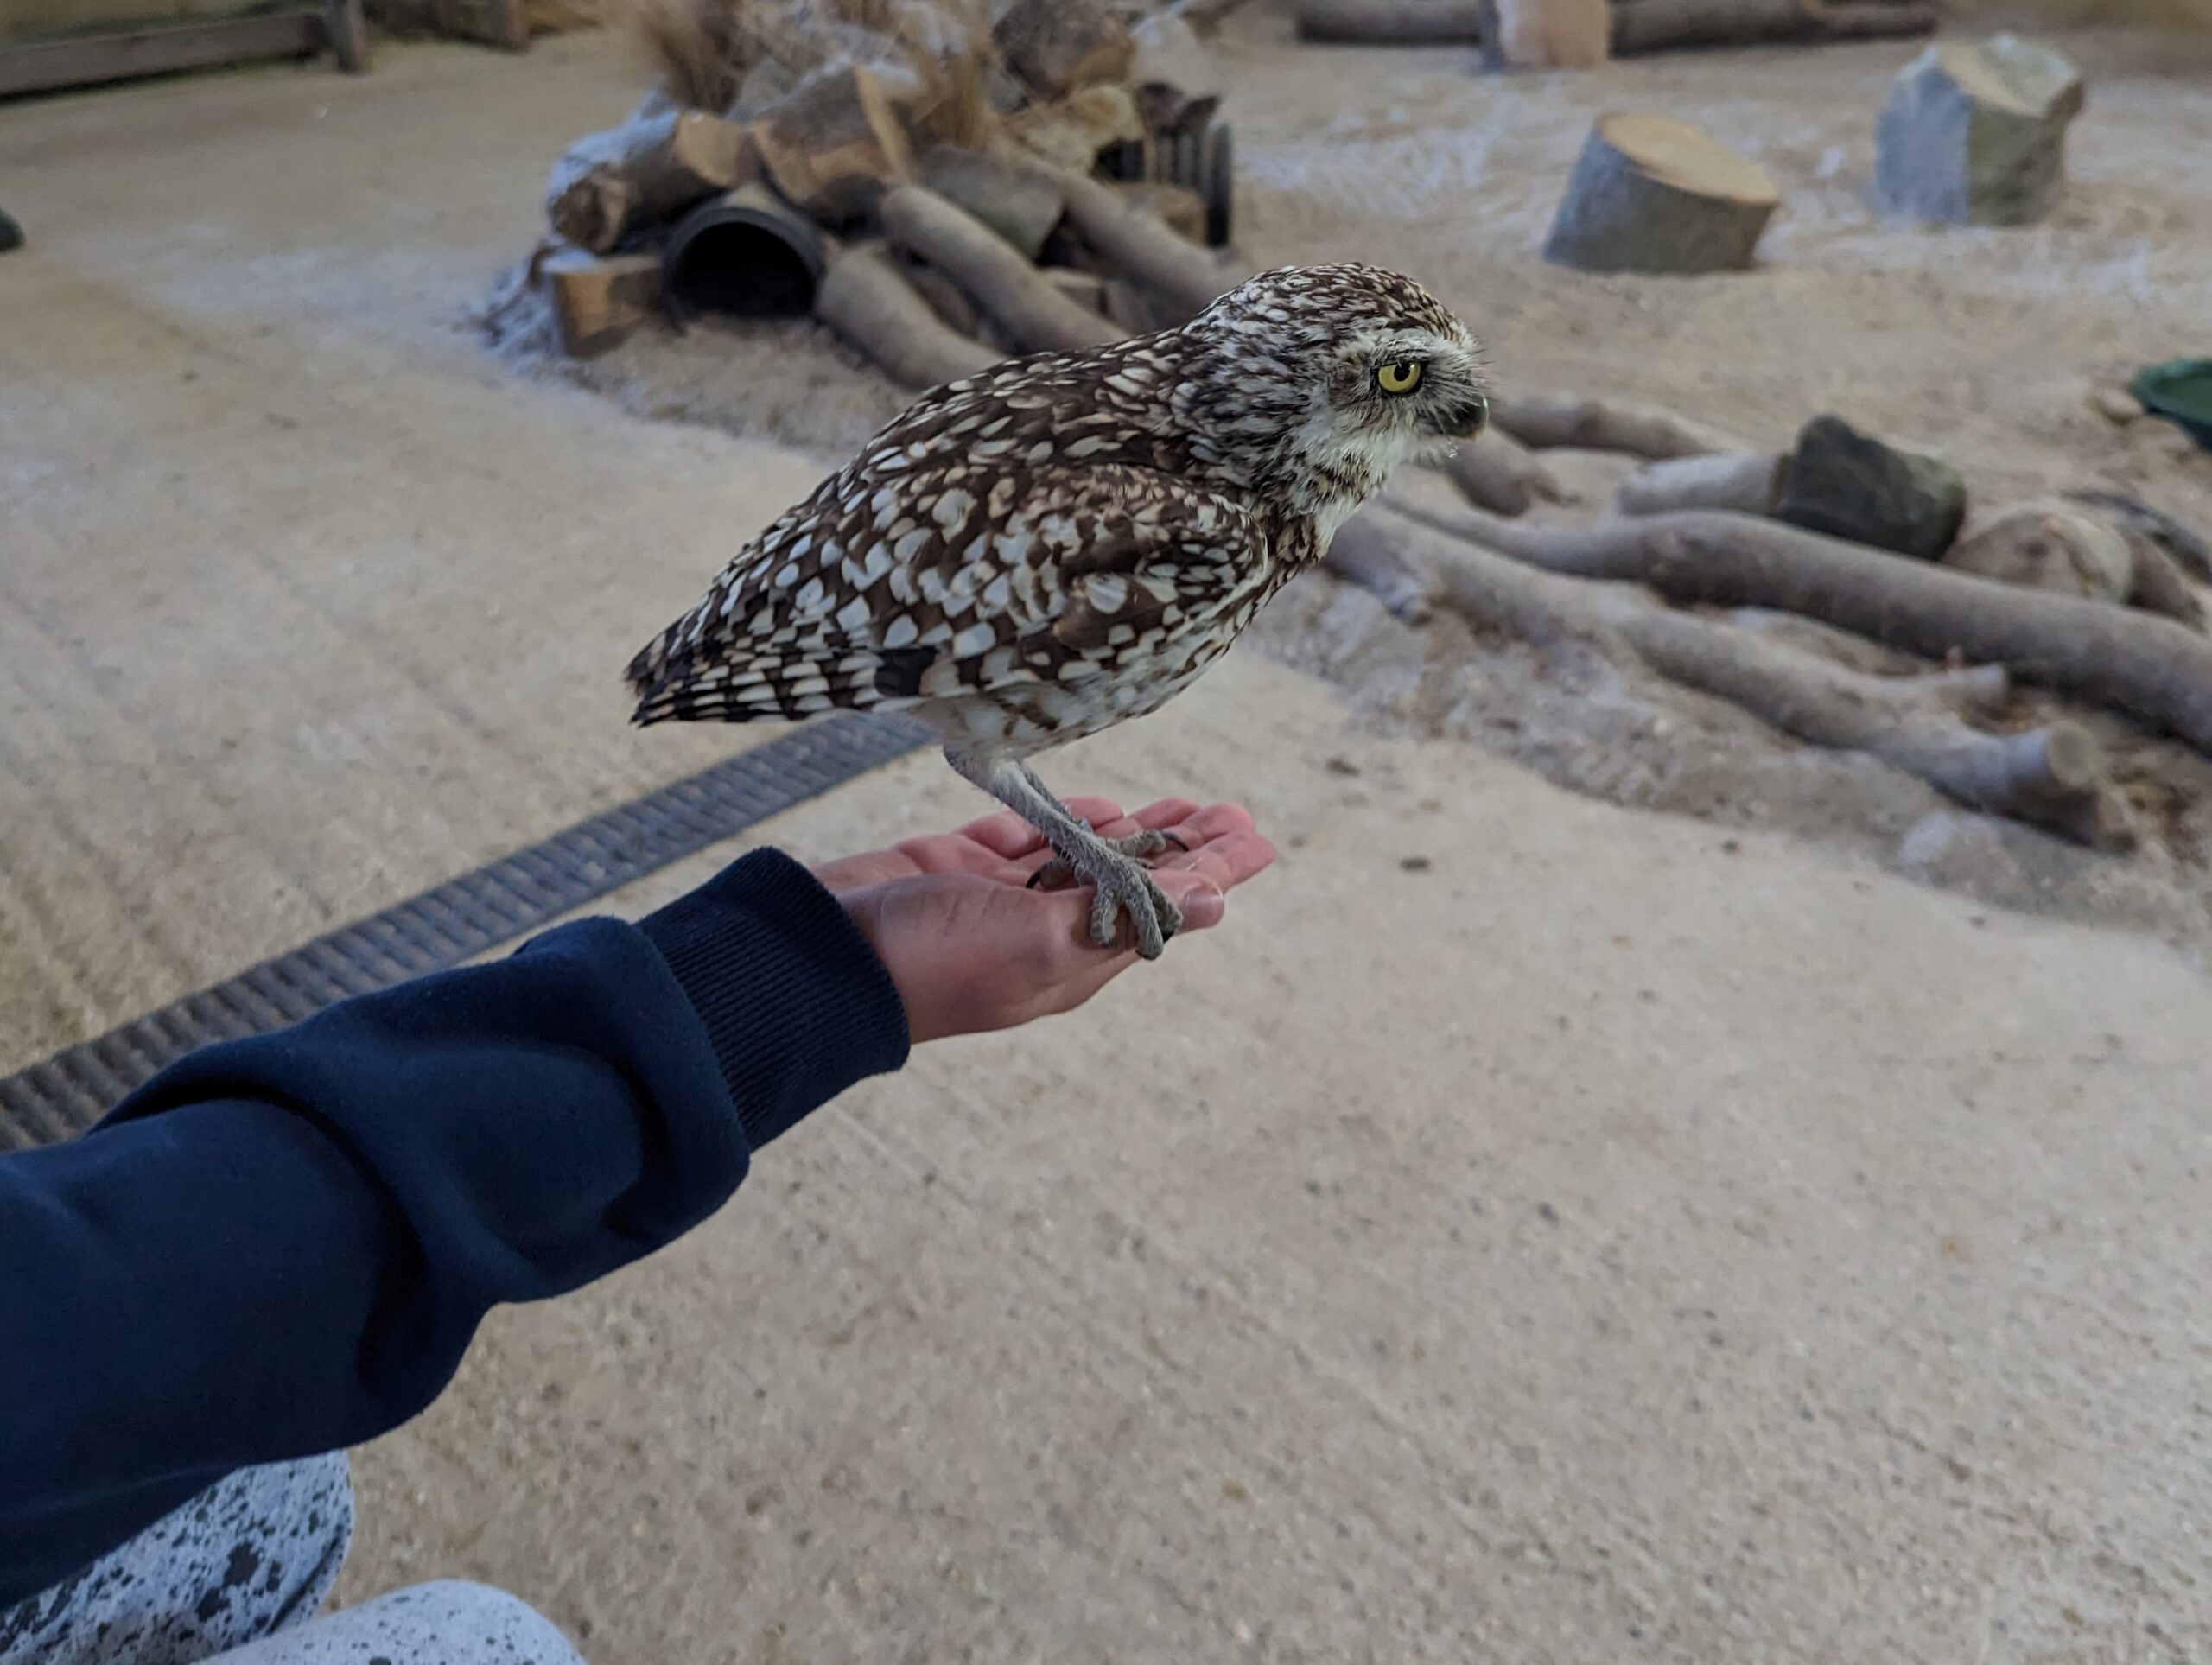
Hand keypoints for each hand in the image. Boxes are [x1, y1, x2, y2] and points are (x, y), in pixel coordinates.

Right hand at [814, 797, 1275, 1044]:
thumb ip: (1118, 919)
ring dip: (1136, 829)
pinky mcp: (954, 864)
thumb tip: (1211, 905)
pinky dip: (1064, 819)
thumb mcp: (1035, 946)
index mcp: (1071, 960)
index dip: (1212, 870)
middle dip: (1187, 845)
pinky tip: (1099, 803)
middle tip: (1237, 810)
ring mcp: (997, 898)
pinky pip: (1026, 837)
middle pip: (1134, 881)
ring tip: (1184, 802)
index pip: (1164, 908)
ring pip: (1084, 856)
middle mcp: (1042, 930)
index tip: (1259, 836)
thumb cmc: (931, 961)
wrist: (819, 955)